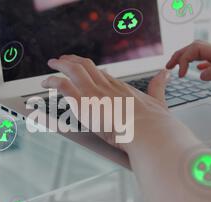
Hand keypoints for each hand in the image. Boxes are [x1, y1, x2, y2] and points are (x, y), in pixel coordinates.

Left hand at [41, 55, 172, 149]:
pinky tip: (46, 82)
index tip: (83, 66)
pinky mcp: (84, 103)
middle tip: (63, 60)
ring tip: (51, 65)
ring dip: (60, 65)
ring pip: (73, 70)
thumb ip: (158, 86)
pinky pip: (63, 85)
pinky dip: (53, 82)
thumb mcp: (158, 101)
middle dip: (73, 61)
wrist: (149, 132)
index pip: (101, 73)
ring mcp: (94, 93)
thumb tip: (164, 74)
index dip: (90, 68)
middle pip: (86, 66)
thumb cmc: (155, 123)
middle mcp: (107, 86)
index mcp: (121, 87)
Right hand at [166, 41, 210, 110]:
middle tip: (167, 66)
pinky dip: (198, 64)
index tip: (180, 76)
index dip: (183, 59)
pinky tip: (198, 71)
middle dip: (180, 55)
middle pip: (197, 48)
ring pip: (202, 54)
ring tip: (177, 68)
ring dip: (187, 58)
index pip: (197, 49)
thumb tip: (200, 72)